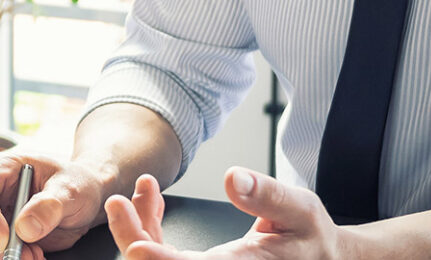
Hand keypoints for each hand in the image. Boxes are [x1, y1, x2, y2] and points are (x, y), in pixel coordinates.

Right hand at [0, 151, 111, 259]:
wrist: (86, 196)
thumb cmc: (77, 183)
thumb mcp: (71, 189)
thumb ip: (49, 205)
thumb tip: (24, 228)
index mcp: (2, 168)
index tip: (3, 240)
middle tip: (28, 255)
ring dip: (4, 256)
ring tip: (37, 255)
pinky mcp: (1, 234)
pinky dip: (10, 259)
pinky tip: (34, 256)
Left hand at [107, 167, 345, 259]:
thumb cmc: (311, 237)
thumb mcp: (301, 210)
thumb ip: (268, 195)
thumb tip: (233, 178)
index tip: (136, 246)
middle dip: (133, 236)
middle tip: (119, 201)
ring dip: (138, 228)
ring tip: (143, 188)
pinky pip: (164, 255)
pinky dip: (149, 229)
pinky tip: (151, 202)